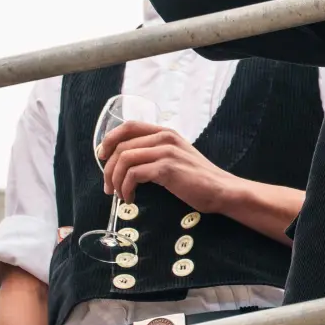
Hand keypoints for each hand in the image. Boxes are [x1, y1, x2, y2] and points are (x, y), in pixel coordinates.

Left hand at [98, 121, 238, 212]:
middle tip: (108, 187)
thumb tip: (128, 163)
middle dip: (108, 168)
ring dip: (115, 180)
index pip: (129, 126)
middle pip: (121, 145)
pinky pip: (134, 174)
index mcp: (166, 132)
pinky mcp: (166, 168)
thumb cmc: (198, 179)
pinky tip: (130, 198)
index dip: (110, 140)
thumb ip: (157, 153)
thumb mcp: (177, 157)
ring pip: (124, 159)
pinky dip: (126, 188)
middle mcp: (165, 137)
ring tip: (119, 195)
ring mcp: (166, 151)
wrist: (221, 190)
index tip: (102, 158)